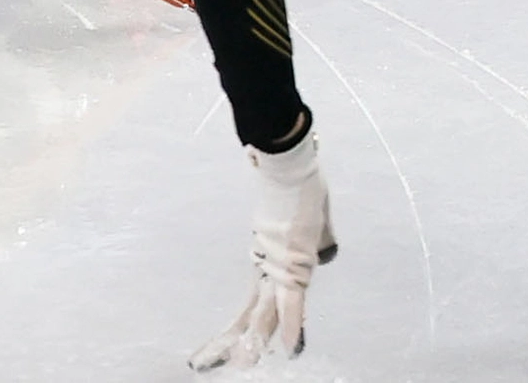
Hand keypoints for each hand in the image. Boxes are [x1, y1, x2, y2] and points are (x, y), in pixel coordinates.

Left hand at [191, 127, 333, 366]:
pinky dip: (293, 325)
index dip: (244, 326)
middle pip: (248, 313)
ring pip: (263, 313)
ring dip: (254, 343)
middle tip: (204, 363)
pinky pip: (293, 301)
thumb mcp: (309, 224)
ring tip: (240, 365)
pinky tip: (287, 349)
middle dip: (230, 341)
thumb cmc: (298, 187)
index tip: (226, 346)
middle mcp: (266, 269)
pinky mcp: (292, 262)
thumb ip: (313, 240)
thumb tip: (323, 248)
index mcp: (267, 263)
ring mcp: (276, 266)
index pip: (253, 303)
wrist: (286, 165)